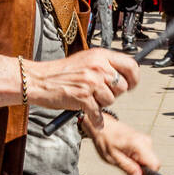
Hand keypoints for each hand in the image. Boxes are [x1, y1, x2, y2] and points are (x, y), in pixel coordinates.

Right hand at [25, 47, 140, 116]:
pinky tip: (91, 115)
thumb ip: (105, 65)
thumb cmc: (62, 72)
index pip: (131, 65)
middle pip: (123, 86)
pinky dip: (95, 118)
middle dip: (114, 94)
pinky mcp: (83, 97)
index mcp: (101, 55)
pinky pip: (98, 112)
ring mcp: (91, 82)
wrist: (39, 80)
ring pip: (111, 100)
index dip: (134, 78)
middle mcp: (98, 67)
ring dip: (101, 103)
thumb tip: (126, 75)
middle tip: (101, 93)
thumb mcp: (87, 60)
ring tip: (88, 97)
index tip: (131, 85)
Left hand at [84, 114, 158, 174]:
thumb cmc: (105, 138)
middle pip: (152, 164)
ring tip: (123, 163)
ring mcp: (146, 141)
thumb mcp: (113, 158)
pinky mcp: (143, 142)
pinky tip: (126, 158)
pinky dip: (137, 162)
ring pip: (148, 161)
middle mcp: (146, 141)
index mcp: (139, 144)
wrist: (103, 125)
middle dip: (142, 174)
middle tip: (127, 174)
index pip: (155, 165)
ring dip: (138, 168)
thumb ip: (128, 168)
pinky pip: (145, 157)